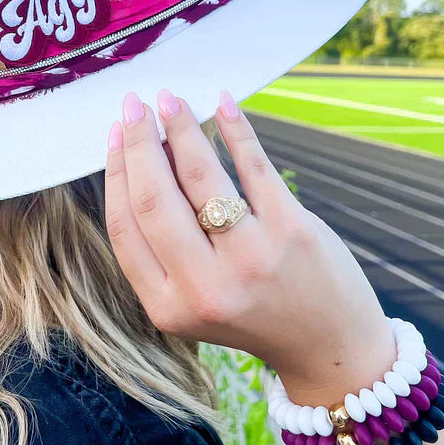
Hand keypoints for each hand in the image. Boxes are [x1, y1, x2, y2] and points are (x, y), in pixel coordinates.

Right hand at [104, 89, 394, 404]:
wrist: (328, 344)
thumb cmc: (253, 312)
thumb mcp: (193, 301)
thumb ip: (163, 250)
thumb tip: (141, 164)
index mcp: (168, 307)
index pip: (125, 228)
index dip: (116, 174)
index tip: (115, 138)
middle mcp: (205, 286)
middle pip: (154, 198)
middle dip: (140, 143)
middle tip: (134, 105)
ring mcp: (251, 257)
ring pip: (200, 175)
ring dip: (180, 128)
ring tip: (170, 100)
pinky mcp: (291, 229)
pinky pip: (252, 166)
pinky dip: (234, 129)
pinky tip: (222, 105)